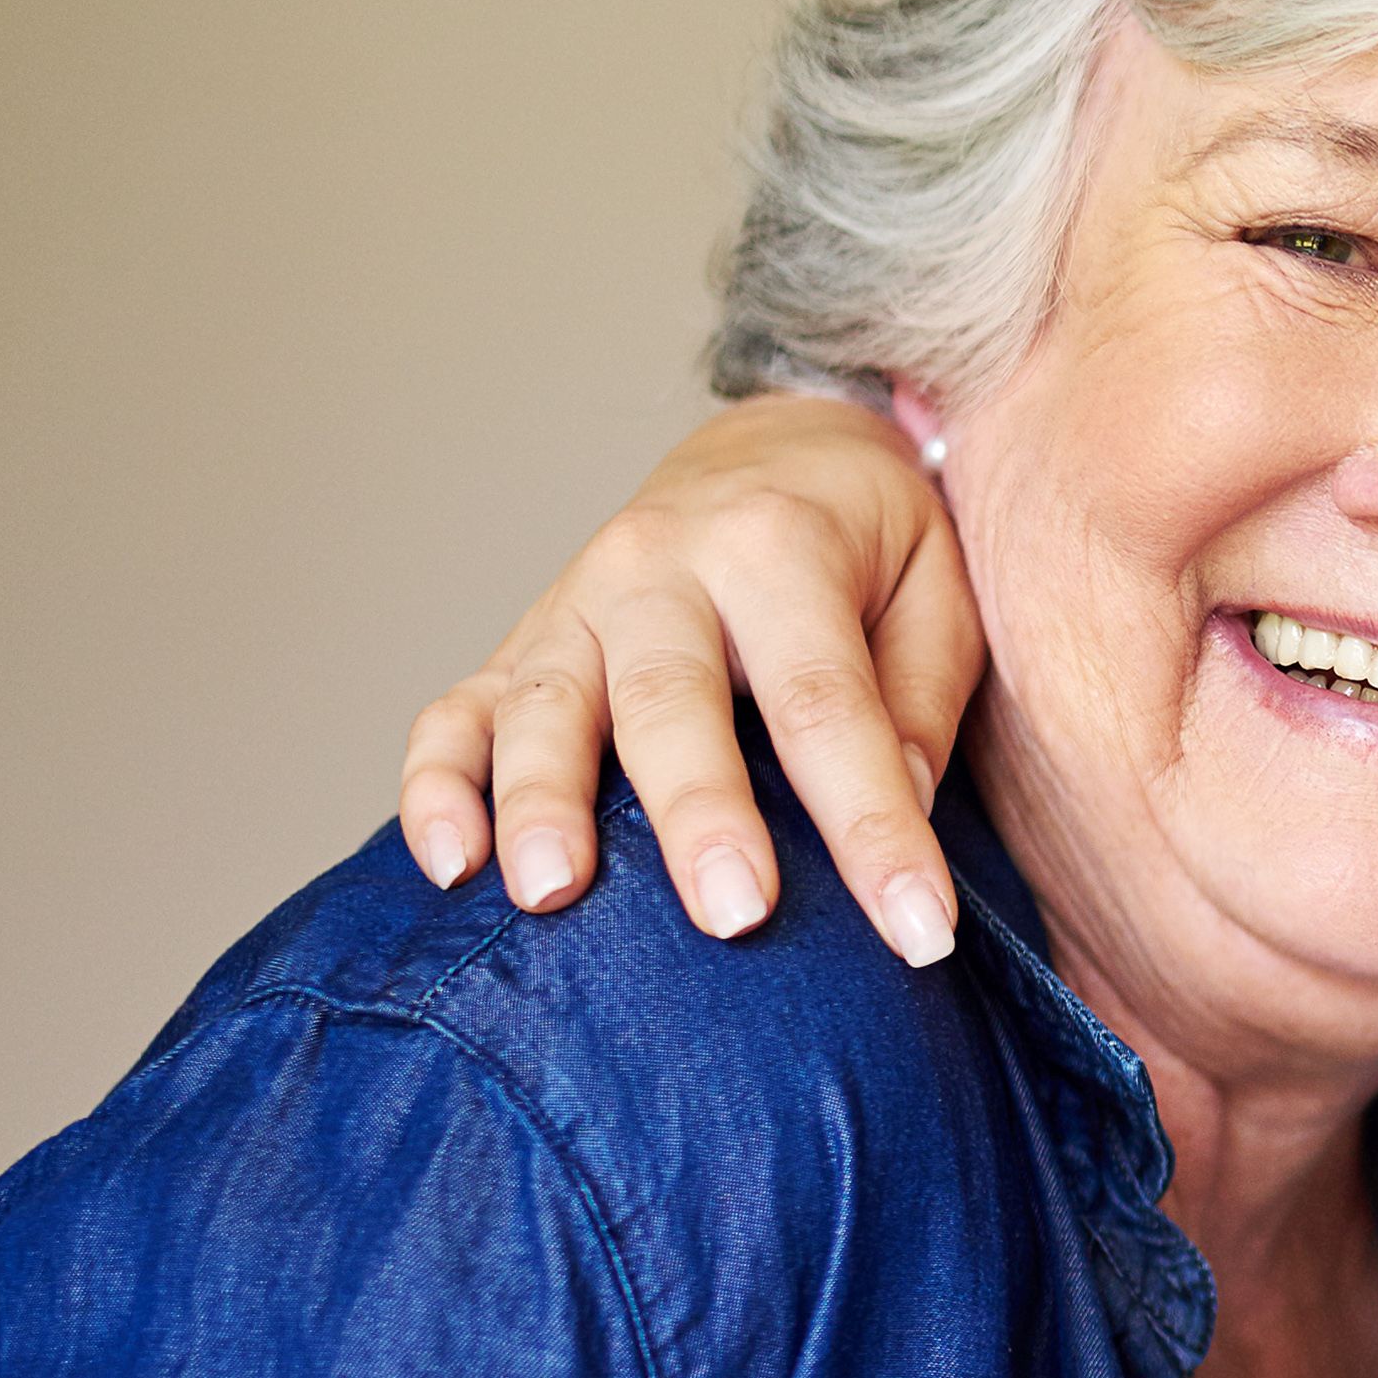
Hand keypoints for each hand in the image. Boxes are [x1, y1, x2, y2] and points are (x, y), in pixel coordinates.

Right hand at [399, 395, 978, 962]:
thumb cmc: (869, 537)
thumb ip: (922, 694)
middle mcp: (658, 566)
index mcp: (777, 543)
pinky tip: (448, 866)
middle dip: (700, 815)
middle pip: (669, 702)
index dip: (873, 825)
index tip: (919, 931)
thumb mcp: (940, 585)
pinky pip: (456, 713)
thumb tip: (902, 806)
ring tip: (552, 896)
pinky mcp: (522, 645)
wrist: (776, 446)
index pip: (826, 703)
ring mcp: (575, 605)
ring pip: (541, 705)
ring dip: (541, 804)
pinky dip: (438, 787)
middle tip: (734, 917)